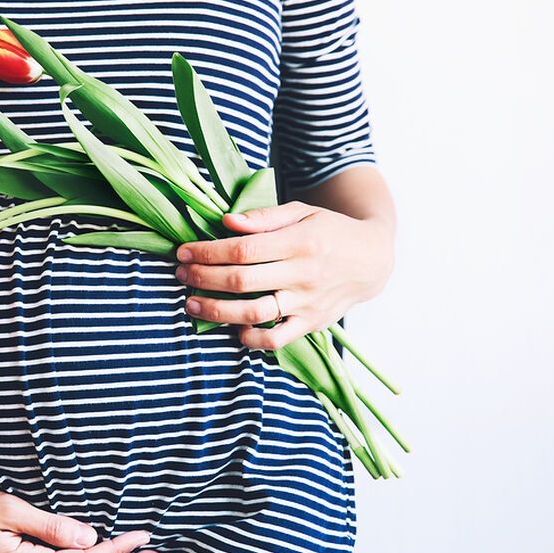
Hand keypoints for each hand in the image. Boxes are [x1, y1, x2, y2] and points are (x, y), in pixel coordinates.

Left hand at [174, 201, 393, 348]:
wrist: (372, 260)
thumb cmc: (330, 231)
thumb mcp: (302, 212)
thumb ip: (265, 218)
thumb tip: (227, 222)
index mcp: (300, 242)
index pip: (243, 249)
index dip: (207, 251)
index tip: (183, 251)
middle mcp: (303, 275)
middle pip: (242, 280)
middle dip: (203, 277)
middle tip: (180, 274)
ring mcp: (307, 303)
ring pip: (254, 313)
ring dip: (216, 310)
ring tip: (191, 303)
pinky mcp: (312, 324)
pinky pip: (277, 340)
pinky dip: (252, 339)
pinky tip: (233, 329)